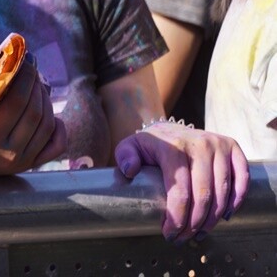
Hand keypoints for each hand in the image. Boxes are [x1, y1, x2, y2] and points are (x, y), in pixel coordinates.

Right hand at [0, 59, 65, 175]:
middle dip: (36, 85)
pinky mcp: (30, 165)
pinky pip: (56, 145)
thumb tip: (12, 64)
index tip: (25, 60)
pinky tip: (50, 112)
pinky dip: (58, 126)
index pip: (17, 102)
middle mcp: (9, 154)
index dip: (25, 78)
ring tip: (37, 86)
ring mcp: (22, 162)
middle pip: (34, 112)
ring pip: (47, 125)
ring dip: (46, 100)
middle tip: (31, 70)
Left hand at [115, 122, 248, 242]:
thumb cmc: (150, 145)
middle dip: (194, 223)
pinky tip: (225, 216)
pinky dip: (236, 200)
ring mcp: (218, 145)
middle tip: (184, 238)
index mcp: (173, 147)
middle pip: (203, 195)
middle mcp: (199, 144)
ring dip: (213, 218)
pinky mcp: (232, 148)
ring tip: (200, 232)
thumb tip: (130, 171)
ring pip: (222, 192)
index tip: (169, 233)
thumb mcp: (130, 147)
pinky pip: (242, 179)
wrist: (171, 129)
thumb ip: (125, 156)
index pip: (180, 190)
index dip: (176, 217)